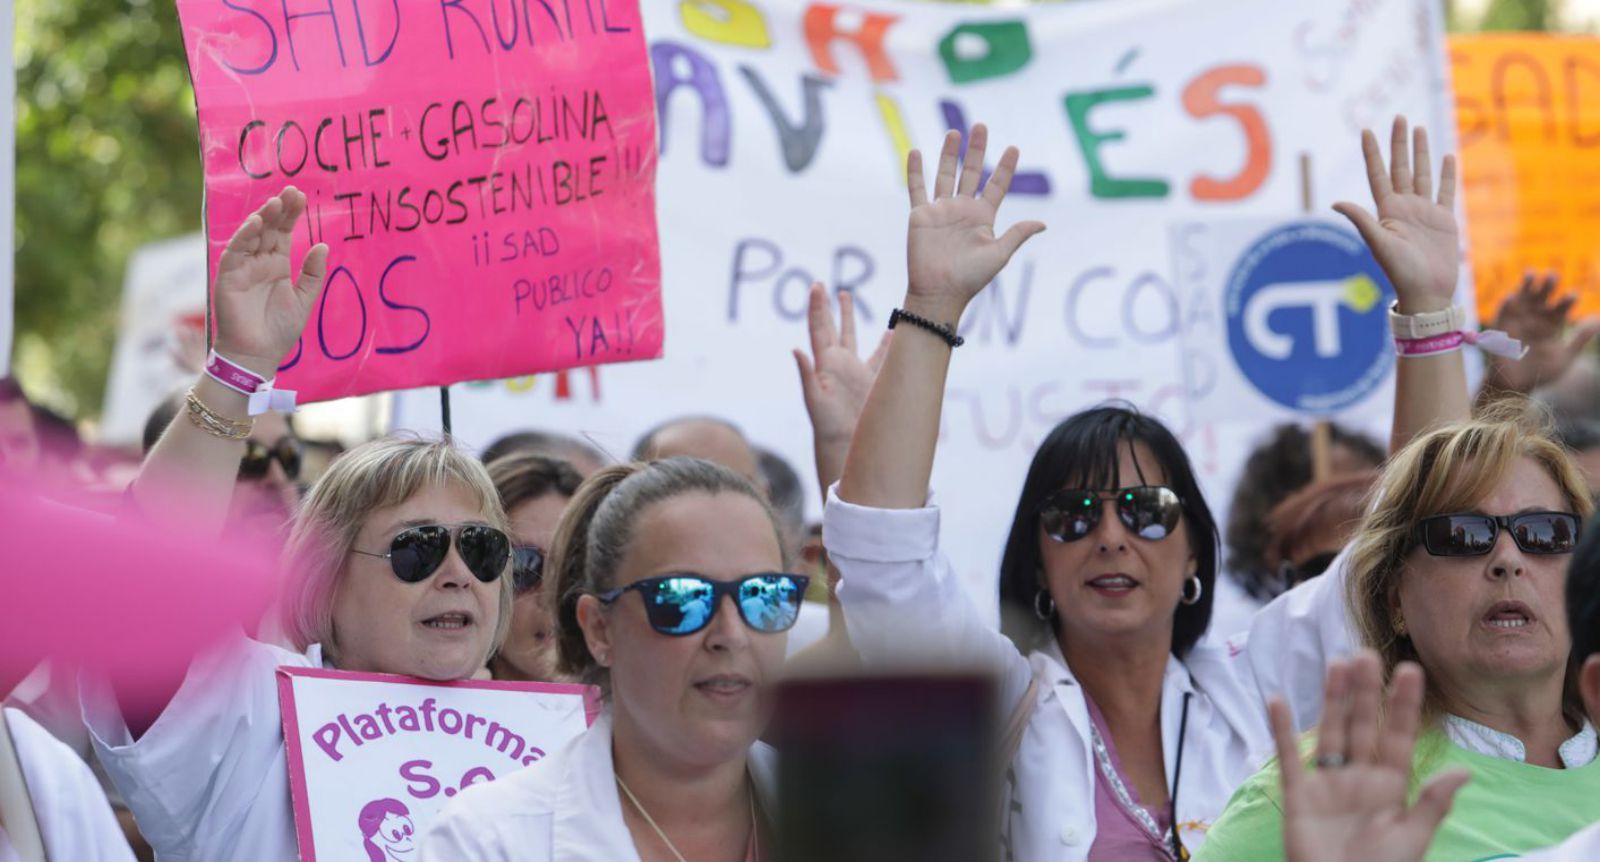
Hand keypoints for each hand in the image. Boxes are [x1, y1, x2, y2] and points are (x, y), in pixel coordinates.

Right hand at [212, 187, 328, 376]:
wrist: (258, 355)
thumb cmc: (280, 331)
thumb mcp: (304, 300)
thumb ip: (313, 274)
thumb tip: (323, 246)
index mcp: (277, 265)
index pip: (283, 233)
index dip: (291, 215)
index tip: (301, 196)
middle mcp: (259, 262)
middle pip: (268, 228)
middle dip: (279, 210)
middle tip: (291, 192)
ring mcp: (243, 268)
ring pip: (251, 236)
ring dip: (262, 218)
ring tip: (276, 203)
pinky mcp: (228, 277)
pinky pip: (235, 252)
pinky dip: (244, 237)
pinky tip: (256, 224)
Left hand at [794, 283, 890, 447]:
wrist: (846, 444)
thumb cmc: (827, 426)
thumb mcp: (815, 401)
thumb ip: (806, 375)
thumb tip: (796, 350)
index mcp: (825, 363)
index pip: (820, 328)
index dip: (818, 307)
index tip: (817, 285)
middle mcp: (838, 363)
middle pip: (832, 327)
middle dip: (828, 306)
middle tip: (823, 284)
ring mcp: (854, 370)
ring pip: (852, 336)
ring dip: (848, 316)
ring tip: (846, 294)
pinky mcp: (870, 380)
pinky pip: (880, 355)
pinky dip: (885, 341)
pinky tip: (889, 329)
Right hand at [905, 124, 1044, 321]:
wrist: (939, 292)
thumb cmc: (970, 279)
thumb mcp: (999, 255)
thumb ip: (1017, 235)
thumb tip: (1043, 223)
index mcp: (983, 217)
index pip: (996, 186)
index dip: (1005, 168)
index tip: (1014, 148)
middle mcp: (962, 210)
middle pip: (971, 173)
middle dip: (976, 150)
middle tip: (981, 126)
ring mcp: (940, 211)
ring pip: (945, 175)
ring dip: (949, 154)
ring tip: (955, 132)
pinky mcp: (920, 216)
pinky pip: (917, 189)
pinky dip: (915, 171)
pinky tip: (916, 152)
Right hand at [1276, 653, 1468, 861]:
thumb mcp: (1411, 839)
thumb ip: (1431, 803)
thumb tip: (1464, 771)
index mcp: (1391, 787)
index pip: (1399, 737)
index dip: (1404, 706)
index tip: (1410, 671)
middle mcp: (1359, 777)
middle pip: (1363, 725)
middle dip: (1365, 691)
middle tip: (1367, 654)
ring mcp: (1327, 784)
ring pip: (1330, 732)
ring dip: (1332, 699)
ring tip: (1336, 664)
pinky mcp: (1298, 796)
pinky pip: (1289, 758)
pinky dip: (1281, 731)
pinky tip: (1278, 701)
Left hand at [1333, 117, 1458, 313]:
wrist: (1427, 291)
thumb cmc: (1401, 271)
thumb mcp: (1379, 243)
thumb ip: (1361, 220)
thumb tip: (1335, 202)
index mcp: (1386, 211)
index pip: (1378, 175)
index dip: (1372, 153)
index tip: (1366, 130)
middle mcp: (1404, 207)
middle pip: (1400, 168)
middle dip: (1399, 143)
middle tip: (1398, 117)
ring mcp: (1425, 211)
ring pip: (1422, 174)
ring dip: (1421, 152)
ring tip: (1419, 128)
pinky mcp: (1444, 219)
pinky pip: (1446, 191)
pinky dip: (1447, 174)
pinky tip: (1446, 156)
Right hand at [1485, 271, 1599, 393]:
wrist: (1517, 386)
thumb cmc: (1542, 373)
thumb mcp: (1565, 358)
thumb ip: (1579, 341)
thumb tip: (1596, 323)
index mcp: (1553, 324)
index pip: (1562, 307)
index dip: (1567, 301)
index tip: (1572, 296)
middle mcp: (1536, 318)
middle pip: (1543, 297)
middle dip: (1548, 286)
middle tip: (1553, 276)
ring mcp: (1518, 321)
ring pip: (1523, 298)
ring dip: (1526, 286)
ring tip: (1532, 274)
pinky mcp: (1501, 327)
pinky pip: (1503, 313)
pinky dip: (1506, 305)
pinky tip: (1511, 297)